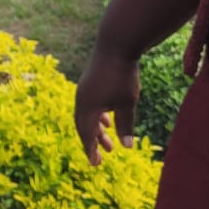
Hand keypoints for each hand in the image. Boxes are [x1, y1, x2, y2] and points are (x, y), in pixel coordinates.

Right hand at [74, 47, 140, 166]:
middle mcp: (81, 100)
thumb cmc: (122, 76)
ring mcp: (84, 90)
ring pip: (87, 116)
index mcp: (86, 107)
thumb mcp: (127, 103)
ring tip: (108, 143)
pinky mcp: (89, 83)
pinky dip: (97, 116)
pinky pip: (90, 106)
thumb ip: (125, 125)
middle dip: (92, 142)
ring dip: (97, 130)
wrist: (115, 45)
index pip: (86, 134)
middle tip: (100, 157)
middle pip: (83, 126)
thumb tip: (125, 146)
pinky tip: (108, 119)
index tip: (96, 164)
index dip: (90, 150)